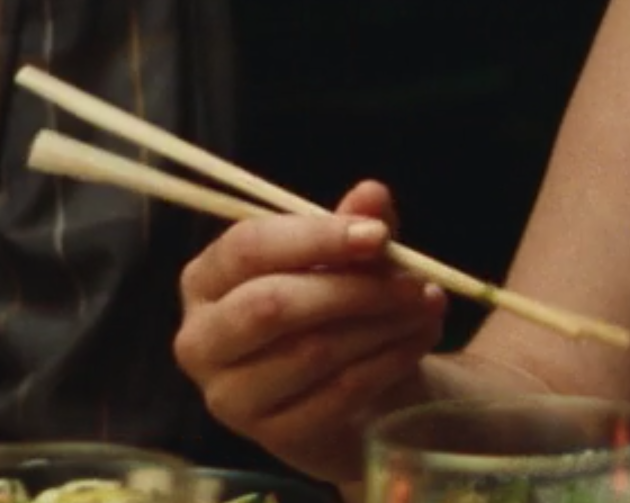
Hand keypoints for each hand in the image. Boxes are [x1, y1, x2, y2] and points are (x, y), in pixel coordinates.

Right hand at [175, 180, 447, 480]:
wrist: (350, 396)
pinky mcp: (272, 436)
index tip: (379, 235)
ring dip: (381, 325)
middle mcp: (202, 340)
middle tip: (416, 280)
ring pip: (311, 350)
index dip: (316, 237)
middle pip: (273, 304)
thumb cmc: (332, 310)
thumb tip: (372, 193)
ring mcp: (231, 396)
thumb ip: (353, 224)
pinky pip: (337, 394)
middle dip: (354, 288)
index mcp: (207, 279)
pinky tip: (417, 341)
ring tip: (427, 306)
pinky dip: (387, 362)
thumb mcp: (343, 259)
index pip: (248, 247)